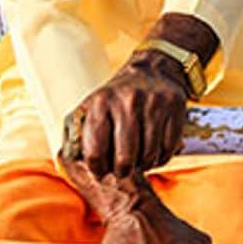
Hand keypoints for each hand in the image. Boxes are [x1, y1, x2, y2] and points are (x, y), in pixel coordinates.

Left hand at [65, 51, 190, 178]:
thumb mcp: (90, 107)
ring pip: (149, 156)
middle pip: (125, 159)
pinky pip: (168, 149)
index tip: (101, 171)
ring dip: (143, 165)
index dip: (97, 170)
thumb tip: (68, 159)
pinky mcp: (174, 108)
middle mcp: (127, 102)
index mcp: (101, 102)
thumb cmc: (116, 98)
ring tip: (138, 160)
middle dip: (122, 172)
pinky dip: (160, 158)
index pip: (95, 153)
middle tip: (122, 170)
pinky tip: (153, 151)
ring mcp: (153, 104)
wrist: (152, 71)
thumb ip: (75, 133)